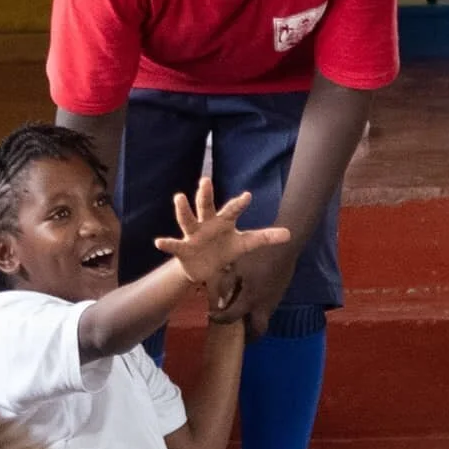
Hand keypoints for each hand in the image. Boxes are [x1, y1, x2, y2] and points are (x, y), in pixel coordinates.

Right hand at [153, 177, 289, 286]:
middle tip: (205, 180)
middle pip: (206, 206)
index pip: (232, 210)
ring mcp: (193, 235)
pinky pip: (173, 245)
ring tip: (179, 197)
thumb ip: (264, 237)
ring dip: (183, 209)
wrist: (202, 267)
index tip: (247, 196)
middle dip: (205, 194)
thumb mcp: (245, 244)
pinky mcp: (182, 248)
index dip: (239, 204)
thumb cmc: (224, 249)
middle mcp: (206, 223)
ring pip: (187, 219)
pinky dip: (166, 243)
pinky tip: (158, 242)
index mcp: (223, 221)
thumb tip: (290, 234)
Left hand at [214, 243, 299, 341]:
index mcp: (250, 299)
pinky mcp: (279, 295)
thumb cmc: (257, 255)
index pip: (232, 317)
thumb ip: (226, 285)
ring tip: (241, 316)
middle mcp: (263, 306)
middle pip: (258, 331)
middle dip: (248, 337)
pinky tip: (252, 300)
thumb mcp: (236, 268)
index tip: (212, 316)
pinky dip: (259, 311)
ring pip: (264, 320)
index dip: (219, 319)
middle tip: (237, 334)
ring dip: (254, 322)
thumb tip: (219, 301)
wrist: (284, 248)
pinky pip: (268, 309)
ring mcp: (274, 301)